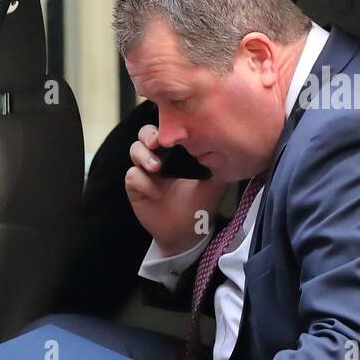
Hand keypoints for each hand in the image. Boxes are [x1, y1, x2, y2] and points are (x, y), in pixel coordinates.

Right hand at [125, 124, 228, 253]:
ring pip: (135, 149)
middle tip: (156, 143)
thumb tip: (227, 149)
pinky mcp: (136, 187)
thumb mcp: (216, 186)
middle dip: (148, 134)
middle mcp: (160, 157)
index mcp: (178, 152)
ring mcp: (147, 172)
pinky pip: (132, 176)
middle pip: (146, 134)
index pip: (168, 130)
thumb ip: (219, 167)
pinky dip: (143, 182)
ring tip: (156, 168)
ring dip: (143, 155)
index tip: (172, 131)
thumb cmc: (201, 207)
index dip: (166, 126)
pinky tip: (156, 193)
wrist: (186, 234)